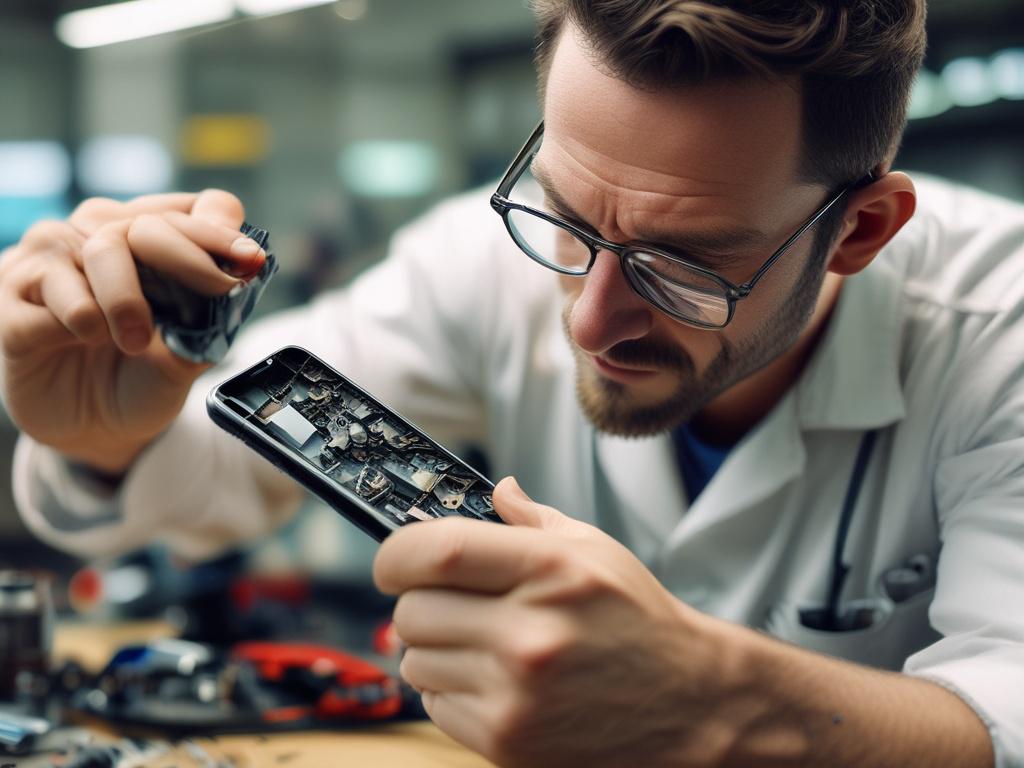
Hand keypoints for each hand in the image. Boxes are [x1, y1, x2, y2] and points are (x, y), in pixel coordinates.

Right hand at [0, 190, 264, 472]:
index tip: (250, 260)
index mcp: (145, 240)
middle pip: (144, 224)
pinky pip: (48, 295)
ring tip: (133, 341)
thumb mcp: (188, 357)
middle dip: (187, 260)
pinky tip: (81, 339)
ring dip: (126, 300)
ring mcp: (47, 262)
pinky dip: (76, 320)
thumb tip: (234, 289)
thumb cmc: (143, 378)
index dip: (221, 229)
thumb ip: (209, 321)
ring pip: (96, 251)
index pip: (189, 210)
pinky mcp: (9, 298)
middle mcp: (93, 237)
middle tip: (215, 294)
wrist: (95, 431)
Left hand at [374, 477, 738, 767]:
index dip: (397, 553)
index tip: (394, 561)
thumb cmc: (637, 621)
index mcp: (549, 569)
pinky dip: (448, 691)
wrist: (688, 703)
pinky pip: (433, 705)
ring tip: (477, 644)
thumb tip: (493, 490)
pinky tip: (489, 680)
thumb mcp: (595, 550)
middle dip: (420, 603)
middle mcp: (530, 632)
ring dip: (433, 649)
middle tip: (451, 604)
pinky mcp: (508, 740)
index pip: (437, 550)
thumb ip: (533, 518)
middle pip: (412, 610)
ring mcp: (516, 692)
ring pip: (415, 660)